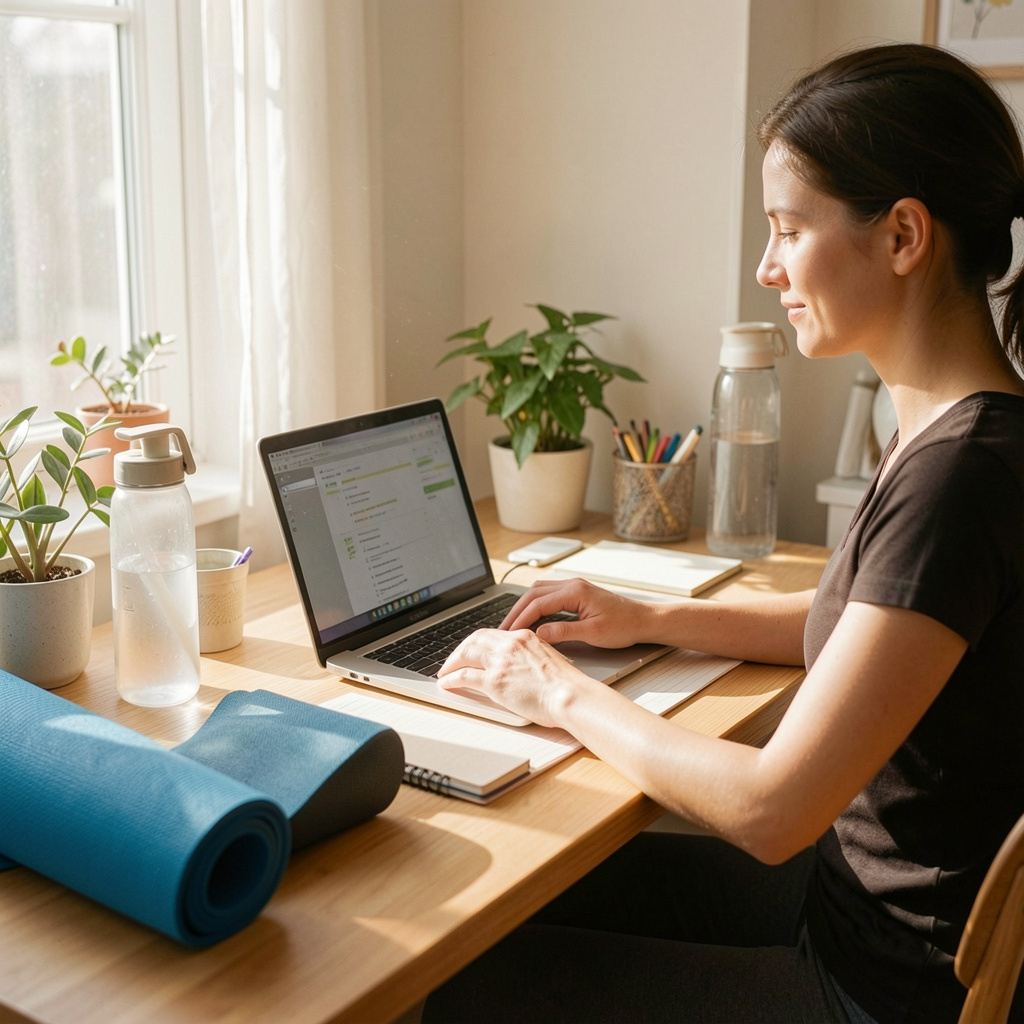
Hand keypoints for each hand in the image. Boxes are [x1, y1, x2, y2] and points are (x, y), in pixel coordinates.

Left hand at [437, 627, 594, 727]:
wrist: (570, 695)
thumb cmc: (566, 686)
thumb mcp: (548, 660)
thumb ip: (529, 659)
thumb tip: (519, 669)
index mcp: (525, 637)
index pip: (493, 633)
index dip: (478, 642)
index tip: (472, 651)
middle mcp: (510, 644)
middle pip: (475, 639)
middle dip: (460, 649)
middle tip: (453, 660)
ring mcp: (500, 661)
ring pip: (465, 653)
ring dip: (451, 662)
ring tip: (445, 672)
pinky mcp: (494, 681)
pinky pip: (464, 675)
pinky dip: (451, 678)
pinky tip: (446, 683)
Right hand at [499, 577, 654, 648]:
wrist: (644, 620)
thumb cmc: (624, 626)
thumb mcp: (593, 633)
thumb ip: (564, 632)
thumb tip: (538, 634)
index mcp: (575, 591)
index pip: (538, 603)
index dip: (521, 619)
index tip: (509, 634)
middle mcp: (572, 584)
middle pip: (533, 594)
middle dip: (516, 612)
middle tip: (502, 630)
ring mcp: (574, 587)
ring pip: (539, 592)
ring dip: (523, 607)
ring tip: (512, 625)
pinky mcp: (576, 594)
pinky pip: (548, 596)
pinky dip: (535, 607)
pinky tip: (529, 620)